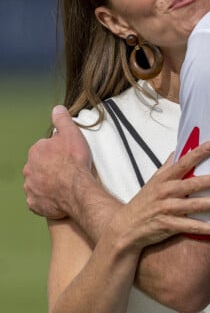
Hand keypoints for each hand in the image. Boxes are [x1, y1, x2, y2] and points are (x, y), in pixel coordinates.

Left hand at [23, 105, 92, 219]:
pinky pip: (39, 199)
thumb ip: (62, 120)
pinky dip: (47, 197)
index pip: (45, 148)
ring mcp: (31, 187)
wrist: (77, 190)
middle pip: (40, 165)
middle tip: (68, 169)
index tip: (68, 155)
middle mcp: (29, 169)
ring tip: (65, 183)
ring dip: (48, 182)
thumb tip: (57, 109)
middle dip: (51, 167)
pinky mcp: (35, 203)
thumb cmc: (75, 163)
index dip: (58, 151)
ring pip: (38, 182)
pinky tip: (59, 195)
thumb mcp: (72, 134)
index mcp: (37, 151)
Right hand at [108, 142, 209, 248]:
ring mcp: (168, 210)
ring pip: (197, 205)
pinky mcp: (170, 226)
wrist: (125, 228)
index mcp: (164, 179)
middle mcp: (166, 192)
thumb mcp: (153, 181)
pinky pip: (194, 227)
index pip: (182, 163)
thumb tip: (179, 148)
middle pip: (193, 184)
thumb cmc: (144, 202)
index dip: (197, 153)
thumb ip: (168, 165)